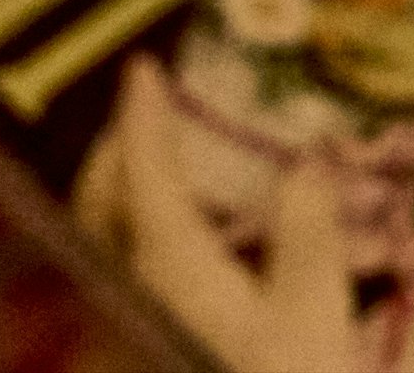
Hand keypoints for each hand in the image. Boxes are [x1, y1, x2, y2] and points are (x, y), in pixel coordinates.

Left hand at [74, 57, 352, 372]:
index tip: (143, 69)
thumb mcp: (316, 312)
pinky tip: (168, 253)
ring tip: (154, 175)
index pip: (145, 176)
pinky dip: (129, 243)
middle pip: (99, 209)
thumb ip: (306, 234)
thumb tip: (305, 164)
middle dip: (116, 155)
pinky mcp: (132, 347)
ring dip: (118, 200)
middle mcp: (128, 294)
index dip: (142, 119)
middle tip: (145, 115)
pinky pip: (113, 278)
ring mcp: (122, 328)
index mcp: (170, 269)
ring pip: (98, 247)